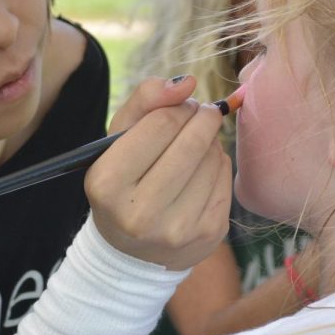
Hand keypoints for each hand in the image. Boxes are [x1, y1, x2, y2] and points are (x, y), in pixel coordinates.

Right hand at [85, 76, 231, 269]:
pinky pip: (226, 179)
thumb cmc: (123, 181)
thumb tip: (187, 82)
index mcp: (107, 183)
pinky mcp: (209, 235)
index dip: (178, 106)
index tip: (182, 105)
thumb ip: (146, 99)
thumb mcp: (117, 139)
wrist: (132, 252)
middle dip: (202, 118)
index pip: (160, 124)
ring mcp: (177, 228)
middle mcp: (140, 212)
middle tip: (201, 114)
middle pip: (191, 142)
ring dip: (210, 142)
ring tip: (196, 147)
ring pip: (213, 158)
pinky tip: (202, 172)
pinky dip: (218, 165)